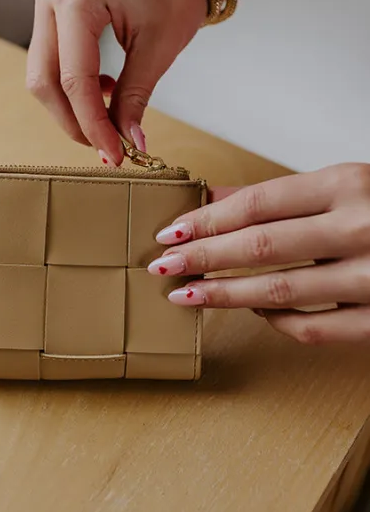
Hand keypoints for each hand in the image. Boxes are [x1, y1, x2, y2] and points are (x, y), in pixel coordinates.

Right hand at [27, 0, 206, 165]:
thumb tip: (128, 142)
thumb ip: (135, 97)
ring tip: (109, 115)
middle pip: (45, 80)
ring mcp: (45, 1)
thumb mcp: (159, 47)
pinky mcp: (50, 12)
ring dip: (72, 107)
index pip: (74, 78)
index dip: (92, 124)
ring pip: (42, 75)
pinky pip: (49, 62)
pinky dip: (72, 88)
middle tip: (106, 147)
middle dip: (74, 121)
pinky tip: (103, 90)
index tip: (114, 154)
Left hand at [148, 164, 369, 344]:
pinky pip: (312, 328)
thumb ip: (279, 197)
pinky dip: (273, 322)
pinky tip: (250, 312)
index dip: (206, 220)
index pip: (258, 203)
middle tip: (161, 266)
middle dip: (202, 257)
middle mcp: (361, 226)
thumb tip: (211, 199)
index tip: (171, 233)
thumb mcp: (342, 187)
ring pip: (278, 291)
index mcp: (349, 183)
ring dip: (223, 294)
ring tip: (187, 294)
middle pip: (259, 246)